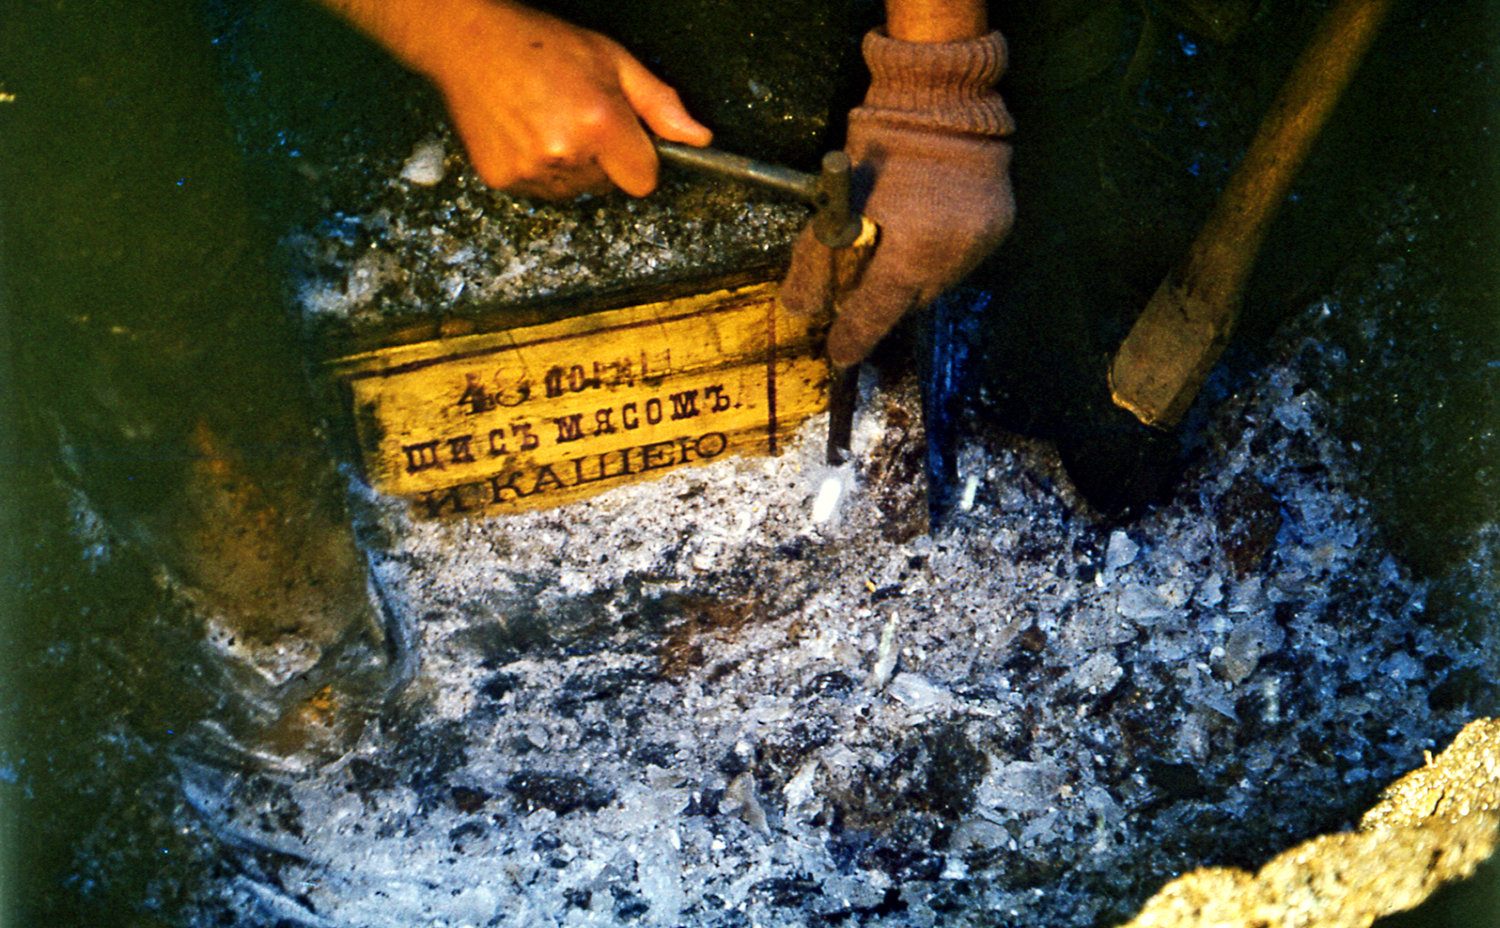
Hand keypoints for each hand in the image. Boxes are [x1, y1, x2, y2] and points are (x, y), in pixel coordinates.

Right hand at [373, 0, 710, 198]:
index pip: (645, 180)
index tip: (626, 140)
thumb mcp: (613, 61)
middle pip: (610, 185)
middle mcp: (567, 152)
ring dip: (572, 166)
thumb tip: (698, 137)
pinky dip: (540, 170)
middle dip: (604, 158)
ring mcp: (532, 170)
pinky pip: (542, 191)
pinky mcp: (504, 179)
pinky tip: (528, 133)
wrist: (469, 42)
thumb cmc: (540, 45)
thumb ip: (659, 104)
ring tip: (550, 121)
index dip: (640, 160)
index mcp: (600, 123)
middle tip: (579, 117)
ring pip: (576, 191)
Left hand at [780, 30, 1014, 366]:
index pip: (879, 309)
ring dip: (911, 281)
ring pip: (937, 285)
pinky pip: (961, 261)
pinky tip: (922, 236)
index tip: (840, 354)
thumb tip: (799, 309)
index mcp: (914, 247)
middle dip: (883, 301)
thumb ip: (816, 260)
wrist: (943, 101)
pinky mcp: (1000, 228)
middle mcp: (955, 253)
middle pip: (909, 302)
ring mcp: (982, 242)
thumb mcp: (839, 203)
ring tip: (894, 254)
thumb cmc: (882, 146)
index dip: (855, 334)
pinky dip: (937, 259)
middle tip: (860, 289)